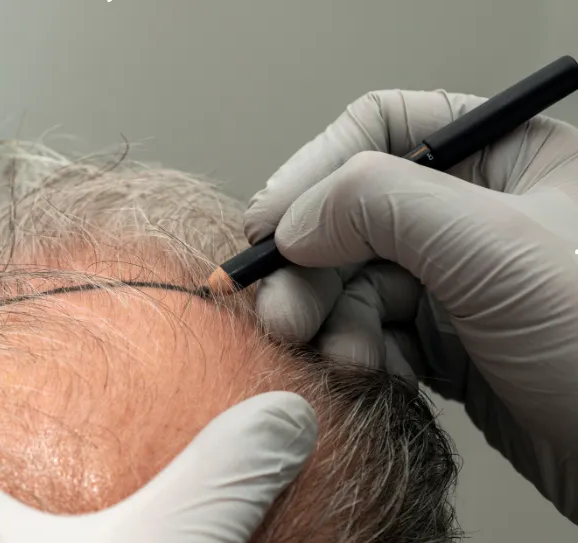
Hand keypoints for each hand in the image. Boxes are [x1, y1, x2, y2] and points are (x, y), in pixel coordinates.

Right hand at [244, 89, 577, 521]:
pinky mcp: (453, 346)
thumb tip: (295, 219)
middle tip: (281, 312)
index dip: (316, 171)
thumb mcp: (496, 248)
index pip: (386, 130)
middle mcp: (479, 214)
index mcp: (509, 158)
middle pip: (356, 215)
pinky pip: (375, 334)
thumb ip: (383, 205)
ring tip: (328, 355)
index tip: (269, 226)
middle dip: (312, 267)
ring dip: (330, 318)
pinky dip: (356, 353)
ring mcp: (463, 282)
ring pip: (357, 280)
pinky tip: (362, 375)